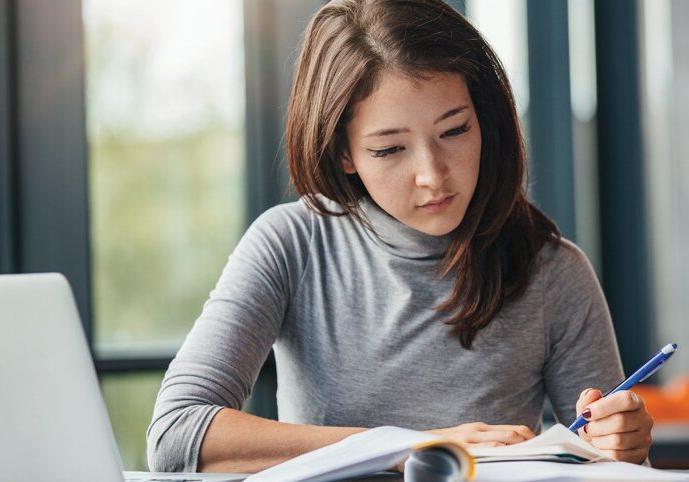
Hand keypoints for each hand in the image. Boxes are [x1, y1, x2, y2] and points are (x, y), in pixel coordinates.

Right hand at [393, 422, 534, 472]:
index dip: (532, 438)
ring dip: (520, 447)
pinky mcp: (461, 448)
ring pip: (503, 440)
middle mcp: (477, 431)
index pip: (515, 430)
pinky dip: (499, 452)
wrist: (413, 446)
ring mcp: (469, 439)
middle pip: (514, 434)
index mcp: (480, 429)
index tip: (545, 447)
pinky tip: (508, 457)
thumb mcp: (466, 441)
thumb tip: (510, 450)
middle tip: (545, 452)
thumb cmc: (443, 447)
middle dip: (531, 443)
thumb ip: (485, 442)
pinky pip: (485, 449)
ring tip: (535, 455)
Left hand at [576, 388, 652, 463]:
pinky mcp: (641, 454)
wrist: (605, 441)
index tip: (586, 413)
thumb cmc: (599, 420)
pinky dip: (603, 451)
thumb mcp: (590, 407)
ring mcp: (645, 438)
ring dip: (598, 440)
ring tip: (593, 437)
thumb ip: (588, 398)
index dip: (603, 406)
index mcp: (634, 401)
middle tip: (587, 428)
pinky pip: (618, 455)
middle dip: (597, 426)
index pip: (626, 400)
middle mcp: (644, 419)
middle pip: (620, 421)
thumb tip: (593, 393)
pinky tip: (600, 446)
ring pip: (618, 440)